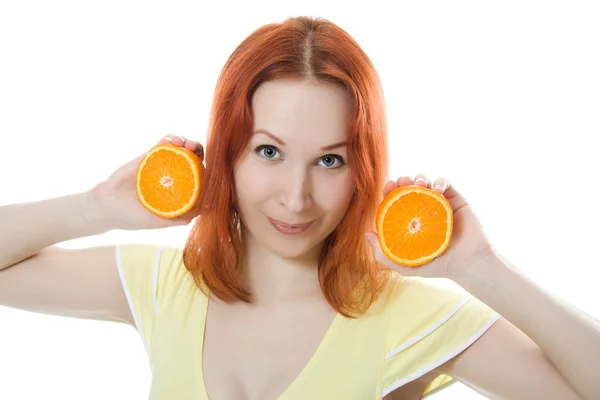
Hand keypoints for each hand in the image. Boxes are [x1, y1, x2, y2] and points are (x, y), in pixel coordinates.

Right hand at [91, 134, 204, 230]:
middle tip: (193, 147)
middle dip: (198, 150)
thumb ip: (180, 218)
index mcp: (181, 191)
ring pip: (181, 148)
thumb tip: (205, 210)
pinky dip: (169, 139)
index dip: (206, 169)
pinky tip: (169, 140)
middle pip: (194, 159)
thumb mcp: (160, 221)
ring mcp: (163, 164)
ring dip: (186, 141)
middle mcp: (175, 176)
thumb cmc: (134, 217)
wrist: (106, 206)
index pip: (200, 177)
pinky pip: (163, 143)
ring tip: (182, 143)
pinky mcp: (150, 156)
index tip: (206, 165)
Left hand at [365, 174, 493, 279]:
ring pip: (426, 181)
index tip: (388, 187)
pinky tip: (435, 189)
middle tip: (401, 181)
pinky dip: (439, 180)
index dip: (390, 191)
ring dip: (419, 177)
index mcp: (410, 221)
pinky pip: (445, 182)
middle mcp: (423, 209)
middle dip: (403, 180)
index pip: (395, 201)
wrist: (468, 264)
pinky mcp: (456, 199)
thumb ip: (383, 254)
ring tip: (418, 183)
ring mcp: (439, 203)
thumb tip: (367, 234)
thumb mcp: (404, 266)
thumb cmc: (437, 266)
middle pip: (409, 187)